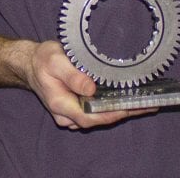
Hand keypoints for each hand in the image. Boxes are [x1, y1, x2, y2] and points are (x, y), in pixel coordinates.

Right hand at [20, 40, 153, 129]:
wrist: (30, 64)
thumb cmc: (42, 60)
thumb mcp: (54, 61)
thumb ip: (72, 75)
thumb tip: (91, 89)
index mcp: (62, 104)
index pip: (90, 116)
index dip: (112, 114)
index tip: (132, 108)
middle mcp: (67, 114)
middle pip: (99, 119)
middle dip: (124, 113)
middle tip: (149, 104)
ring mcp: (71, 113)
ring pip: (99, 117)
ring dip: (121, 110)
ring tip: (145, 102)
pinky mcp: (76, 108)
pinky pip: (96, 111)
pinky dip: (112, 106)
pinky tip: (127, 99)